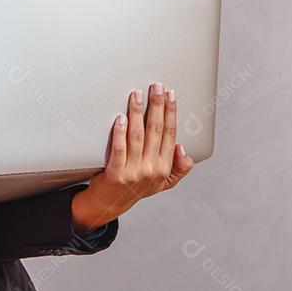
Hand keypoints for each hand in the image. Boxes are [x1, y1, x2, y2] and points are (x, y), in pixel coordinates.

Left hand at [71, 82, 194, 231]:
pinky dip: (120, 132)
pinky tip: (121, 118)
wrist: (110, 204)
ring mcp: (134, 172)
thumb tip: (181, 148)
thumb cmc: (136, 187)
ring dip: (137, 112)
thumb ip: (179, 167)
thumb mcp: (164, 182)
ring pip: (137, 135)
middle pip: (156, 130)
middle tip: (156, 86)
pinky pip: (119, 148)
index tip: (170, 95)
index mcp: (165, 168)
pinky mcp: (116, 173)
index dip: (171, 112)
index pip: (170, 133)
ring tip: (136, 95)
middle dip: (157, 105)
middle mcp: (152, 169)